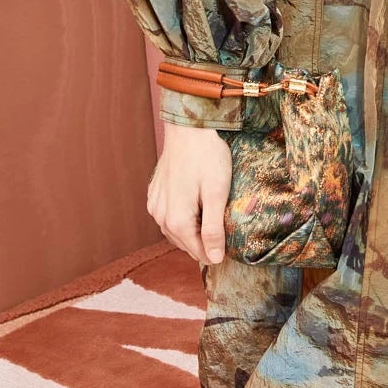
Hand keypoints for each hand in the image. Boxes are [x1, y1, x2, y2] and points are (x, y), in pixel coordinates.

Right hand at [147, 125, 231, 263]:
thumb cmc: (207, 157)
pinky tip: (196, 207)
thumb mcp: (216, 194)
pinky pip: (168, 217)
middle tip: (225, 230)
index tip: (232, 243)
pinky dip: (182, 219)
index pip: (199, 253)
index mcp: (177, 221)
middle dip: (205, 243)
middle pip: (186, 244)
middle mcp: (161, 217)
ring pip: (176, 232)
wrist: (188, 128)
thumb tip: (213, 259)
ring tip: (212, 218)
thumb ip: (214, 230)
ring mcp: (155, 206)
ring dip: (193, 232)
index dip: (217, 252)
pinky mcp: (155, 195)